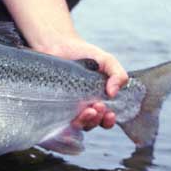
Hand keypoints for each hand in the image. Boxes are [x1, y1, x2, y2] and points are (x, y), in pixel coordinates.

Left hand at [0, 0, 127, 130]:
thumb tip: (114, 93)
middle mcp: (83, 108)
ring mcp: (67, 109)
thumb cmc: (83, 54)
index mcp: (97, 101)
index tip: (110, 113)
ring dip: (83, 121)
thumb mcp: (106, 61)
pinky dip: (63, 122)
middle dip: (96, 119)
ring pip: (75, 125)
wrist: (58, 46)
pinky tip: (67, 115)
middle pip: (90, 124)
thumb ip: (117, 74)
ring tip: (86, 110)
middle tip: (97, 106)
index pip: (105, 120)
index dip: (108, 121)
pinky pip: (57, 120)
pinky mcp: (52, 106)